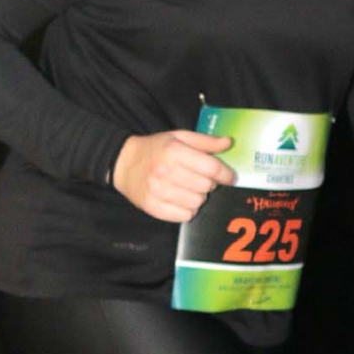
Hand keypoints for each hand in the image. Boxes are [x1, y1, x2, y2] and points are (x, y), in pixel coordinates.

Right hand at [112, 129, 235, 220]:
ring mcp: (157, 191)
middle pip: (206, 187)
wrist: (124, 163)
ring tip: (189, 189)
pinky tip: (181, 200)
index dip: (225, 174)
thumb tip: (228, 143)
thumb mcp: (179, 137)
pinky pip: (184, 216)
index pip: (211, 168)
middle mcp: (164, 171)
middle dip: (209, 184)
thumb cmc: (156, 149)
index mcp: (174, 151)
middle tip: (201, 179)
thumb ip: (205, 141)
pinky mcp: (152, 207)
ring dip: (198, 198)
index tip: (229, 177)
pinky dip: (188, 210)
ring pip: (197, 203)